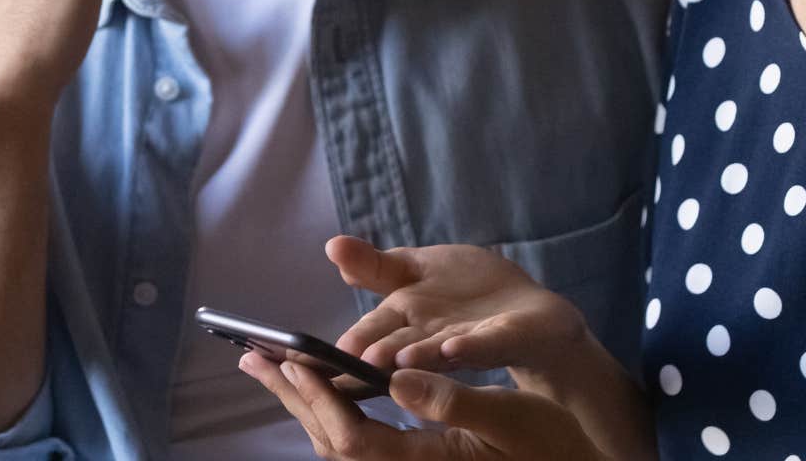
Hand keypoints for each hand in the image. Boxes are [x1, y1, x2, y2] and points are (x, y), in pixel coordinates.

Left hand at [240, 353, 610, 460]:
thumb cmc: (553, 444)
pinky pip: (357, 444)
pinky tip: (320, 388)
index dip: (317, 401)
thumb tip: (396, 380)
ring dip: (302, 405)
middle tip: (252, 358)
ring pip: (337, 447)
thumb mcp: (512, 418)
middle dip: (291, 399)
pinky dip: (328, 413)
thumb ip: (454, 399)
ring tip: (272, 367)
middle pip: (330, 445)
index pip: (352, 440)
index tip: (290, 361)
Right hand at [326, 237, 589, 392]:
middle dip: (374, 354)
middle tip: (348, 362)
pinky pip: (485, 343)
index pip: (368, 332)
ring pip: (434, 352)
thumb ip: (375, 266)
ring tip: (396, 359)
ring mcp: (465, 340)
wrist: (529, 311)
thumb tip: (332, 245)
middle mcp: (429, 338)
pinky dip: (467, 345)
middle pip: (396, 347)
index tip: (304, 359)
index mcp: (405, 321)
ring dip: (416, 356)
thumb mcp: (417, 269)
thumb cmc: (466, 294)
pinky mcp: (502, 338)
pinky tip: (453, 346)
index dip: (342, 345)